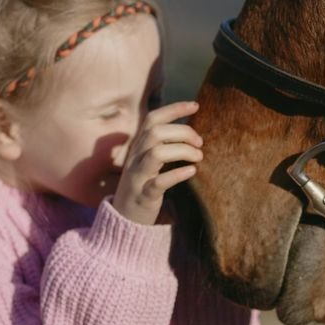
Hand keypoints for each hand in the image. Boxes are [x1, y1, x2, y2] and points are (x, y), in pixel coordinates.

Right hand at [112, 101, 202, 224]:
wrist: (124, 218)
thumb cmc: (143, 186)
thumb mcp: (148, 162)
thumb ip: (161, 146)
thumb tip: (189, 132)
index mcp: (138, 147)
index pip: (152, 119)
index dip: (174, 109)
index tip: (195, 105)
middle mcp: (135, 158)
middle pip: (156, 133)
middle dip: (183, 132)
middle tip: (200, 143)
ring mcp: (138, 176)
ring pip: (156, 153)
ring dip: (182, 151)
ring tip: (198, 157)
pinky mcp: (144, 195)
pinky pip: (159, 182)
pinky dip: (177, 174)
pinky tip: (191, 171)